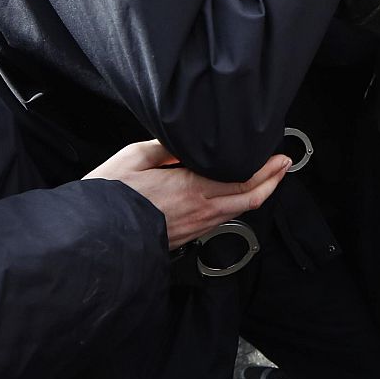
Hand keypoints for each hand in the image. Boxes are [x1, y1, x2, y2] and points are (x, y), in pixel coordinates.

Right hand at [86, 141, 289, 248]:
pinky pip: (222, 220)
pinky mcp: (188, 237)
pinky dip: (238, 205)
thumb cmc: (110, 198)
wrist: (95, 240)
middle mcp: (200, 210)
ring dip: (258, 193)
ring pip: (238, 211)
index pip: (241, 178)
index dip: (266, 169)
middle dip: (272, 180)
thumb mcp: (132, 158)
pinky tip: (236, 196)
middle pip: (249, 197)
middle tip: (284, 164)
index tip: (278, 156)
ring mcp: (196, 227)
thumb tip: (180, 139)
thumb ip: (163, 146)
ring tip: (267, 178)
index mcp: (190, 187)